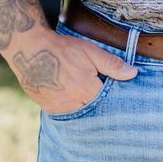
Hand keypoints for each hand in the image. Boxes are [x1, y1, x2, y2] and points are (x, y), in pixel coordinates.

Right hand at [6, 25, 136, 113]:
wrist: (28, 49)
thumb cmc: (62, 48)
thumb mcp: (90, 51)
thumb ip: (112, 65)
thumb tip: (134, 74)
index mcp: (86, 90)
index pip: (108, 102)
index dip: (111, 97)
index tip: (114, 92)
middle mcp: (73, 103)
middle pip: (94, 110)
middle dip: (99, 103)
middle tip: (97, 90)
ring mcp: (59, 108)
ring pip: (79, 113)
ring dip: (84, 105)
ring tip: (83, 92)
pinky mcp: (48, 108)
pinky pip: (65, 113)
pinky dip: (71, 107)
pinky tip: (70, 95)